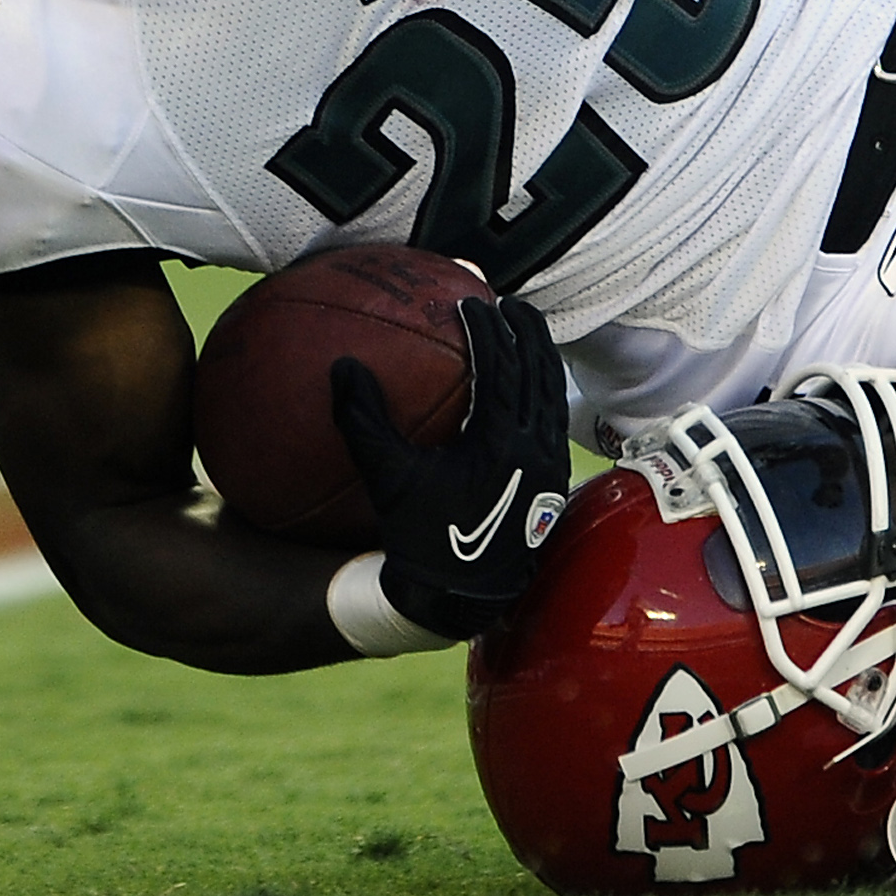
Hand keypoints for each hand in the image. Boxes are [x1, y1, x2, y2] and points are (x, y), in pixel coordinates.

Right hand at [331, 293, 572, 638]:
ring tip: (522, 330)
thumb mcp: (387, 478)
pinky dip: (542, 390)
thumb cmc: (421, 536)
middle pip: (539, 370)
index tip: (470, 300)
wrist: (462, 594)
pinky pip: (553, 418)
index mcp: (499, 441)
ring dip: (540, 357)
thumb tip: (342, 365)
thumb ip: (363, 420)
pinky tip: (527, 382)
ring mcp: (550, 464)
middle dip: (526, 331)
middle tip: (506, 302)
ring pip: (553, 393)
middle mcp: (534, 447)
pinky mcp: (554, 479)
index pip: (502, 367)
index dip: (488, 328)